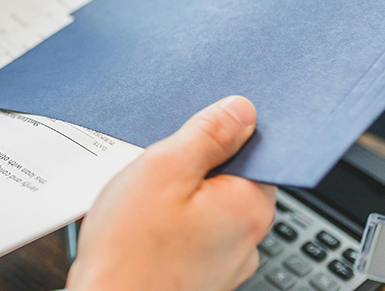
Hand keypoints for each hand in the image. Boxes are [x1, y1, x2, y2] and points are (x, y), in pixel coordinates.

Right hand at [67, 96, 275, 290]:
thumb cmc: (130, 253)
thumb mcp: (164, 169)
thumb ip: (207, 134)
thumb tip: (241, 110)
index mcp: (249, 207)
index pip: (254, 152)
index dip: (221, 135)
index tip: (189, 133)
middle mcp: (247, 239)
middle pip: (228, 180)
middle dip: (193, 168)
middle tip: (155, 169)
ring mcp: (224, 264)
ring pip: (206, 209)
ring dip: (178, 198)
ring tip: (141, 204)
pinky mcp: (200, 278)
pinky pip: (192, 236)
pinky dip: (169, 226)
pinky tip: (140, 228)